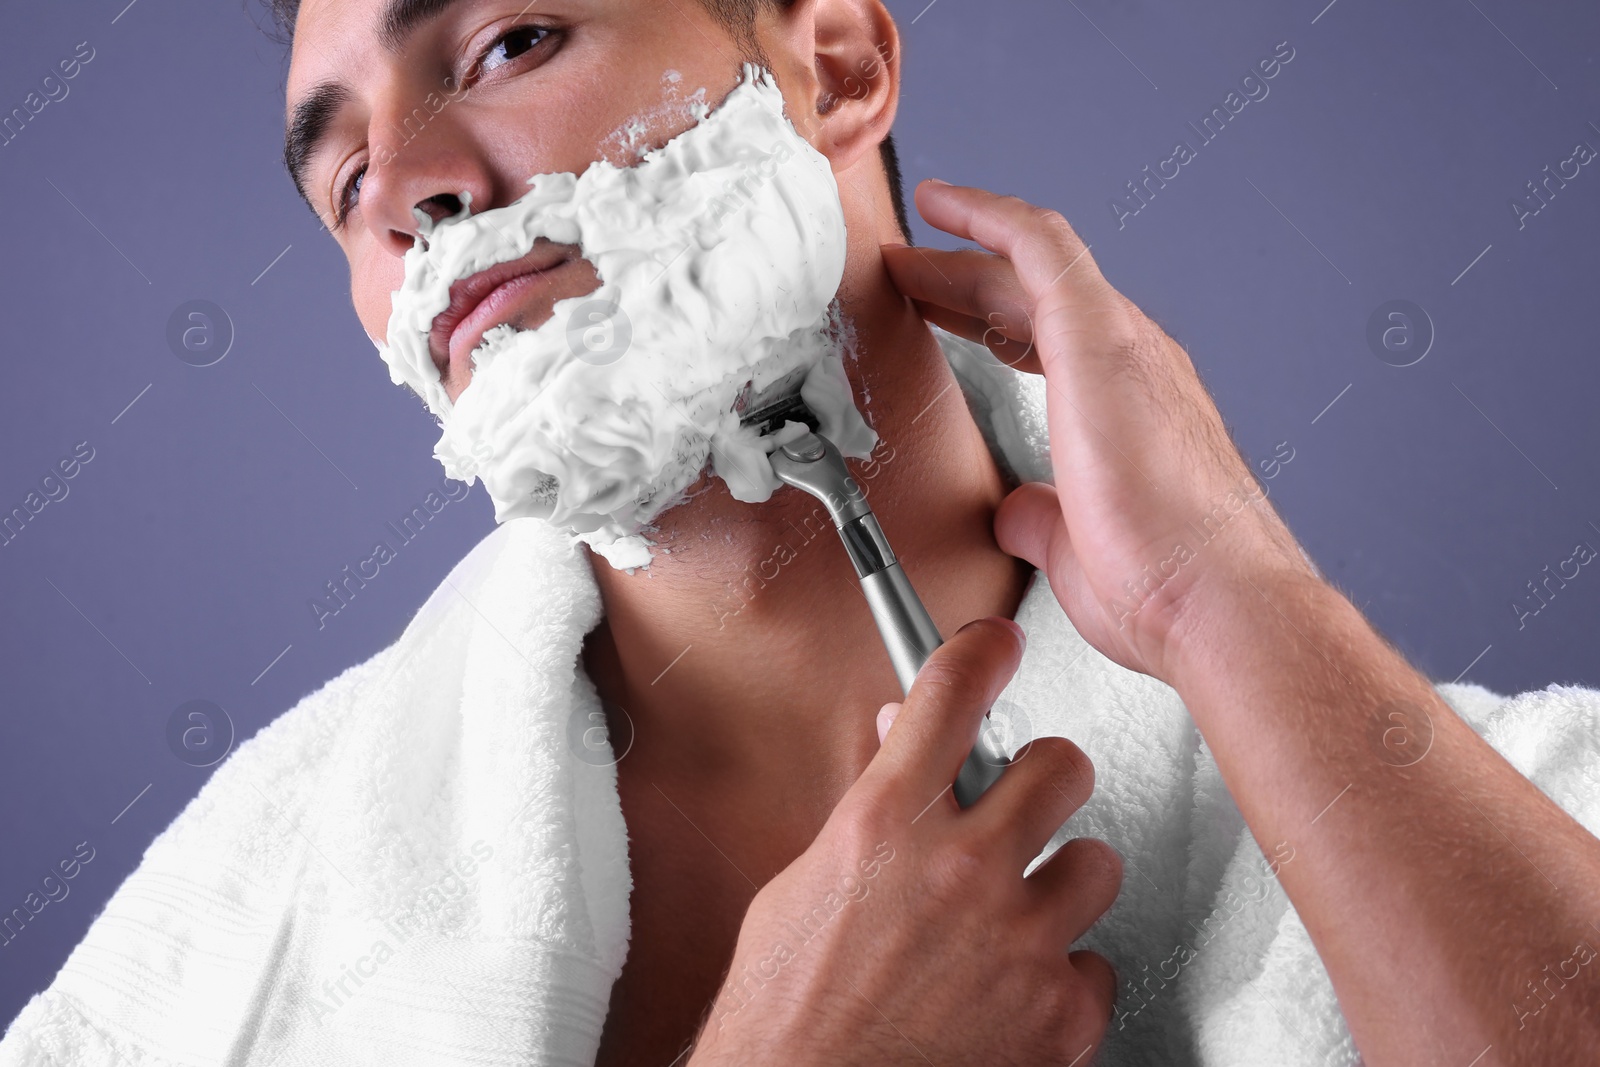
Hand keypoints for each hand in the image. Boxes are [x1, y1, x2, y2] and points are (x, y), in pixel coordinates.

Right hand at [688, 617, 1120, 1066]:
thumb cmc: (789, 1013)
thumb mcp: (803, 886)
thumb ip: (867, 810)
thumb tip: (898, 744)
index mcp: (885, 826)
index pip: (950, 694)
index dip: (980, 653)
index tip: (995, 646)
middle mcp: (960, 871)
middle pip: (1060, 765)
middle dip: (1042, 779)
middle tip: (1022, 802)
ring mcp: (1019, 941)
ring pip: (1097, 862)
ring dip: (1060, 883)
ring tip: (1017, 914)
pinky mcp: (1060, 1012)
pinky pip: (1095, 962)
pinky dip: (1061, 977)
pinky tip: (1015, 989)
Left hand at [883, 182, 1317, 680]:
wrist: (1213, 601)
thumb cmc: (1163, 588)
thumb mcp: (1073, 546)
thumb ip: (1041, 516)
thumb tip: (1017, 510)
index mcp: (1128, 407)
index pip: (1046, 340)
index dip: (983, 321)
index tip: (935, 310)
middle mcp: (1134, 362)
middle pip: (1033, 297)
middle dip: (962, 282)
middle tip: (905, 272)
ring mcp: (1123, 344)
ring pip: (1034, 265)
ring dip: (964, 252)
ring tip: (906, 246)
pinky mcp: (1101, 338)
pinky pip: (1042, 248)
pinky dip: (991, 217)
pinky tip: (947, 204)